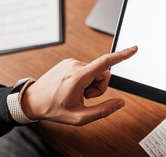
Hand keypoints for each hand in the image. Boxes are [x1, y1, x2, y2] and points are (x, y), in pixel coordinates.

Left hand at [21, 46, 137, 125]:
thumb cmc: (53, 109)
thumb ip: (103, 110)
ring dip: (90, 84)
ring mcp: (71, 62)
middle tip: (85, 97)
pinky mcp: (68, 62)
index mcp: (79, 77)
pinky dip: (84, 79)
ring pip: (94, 72)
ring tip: (77, 93)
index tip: (133, 49)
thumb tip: (120, 103)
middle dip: (99, 87)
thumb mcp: (79, 117)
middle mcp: (75, 65)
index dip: (122, 55)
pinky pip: (86, 69)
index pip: (106, 62)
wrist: (32, 100)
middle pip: (102, 73)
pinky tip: (72, 87)